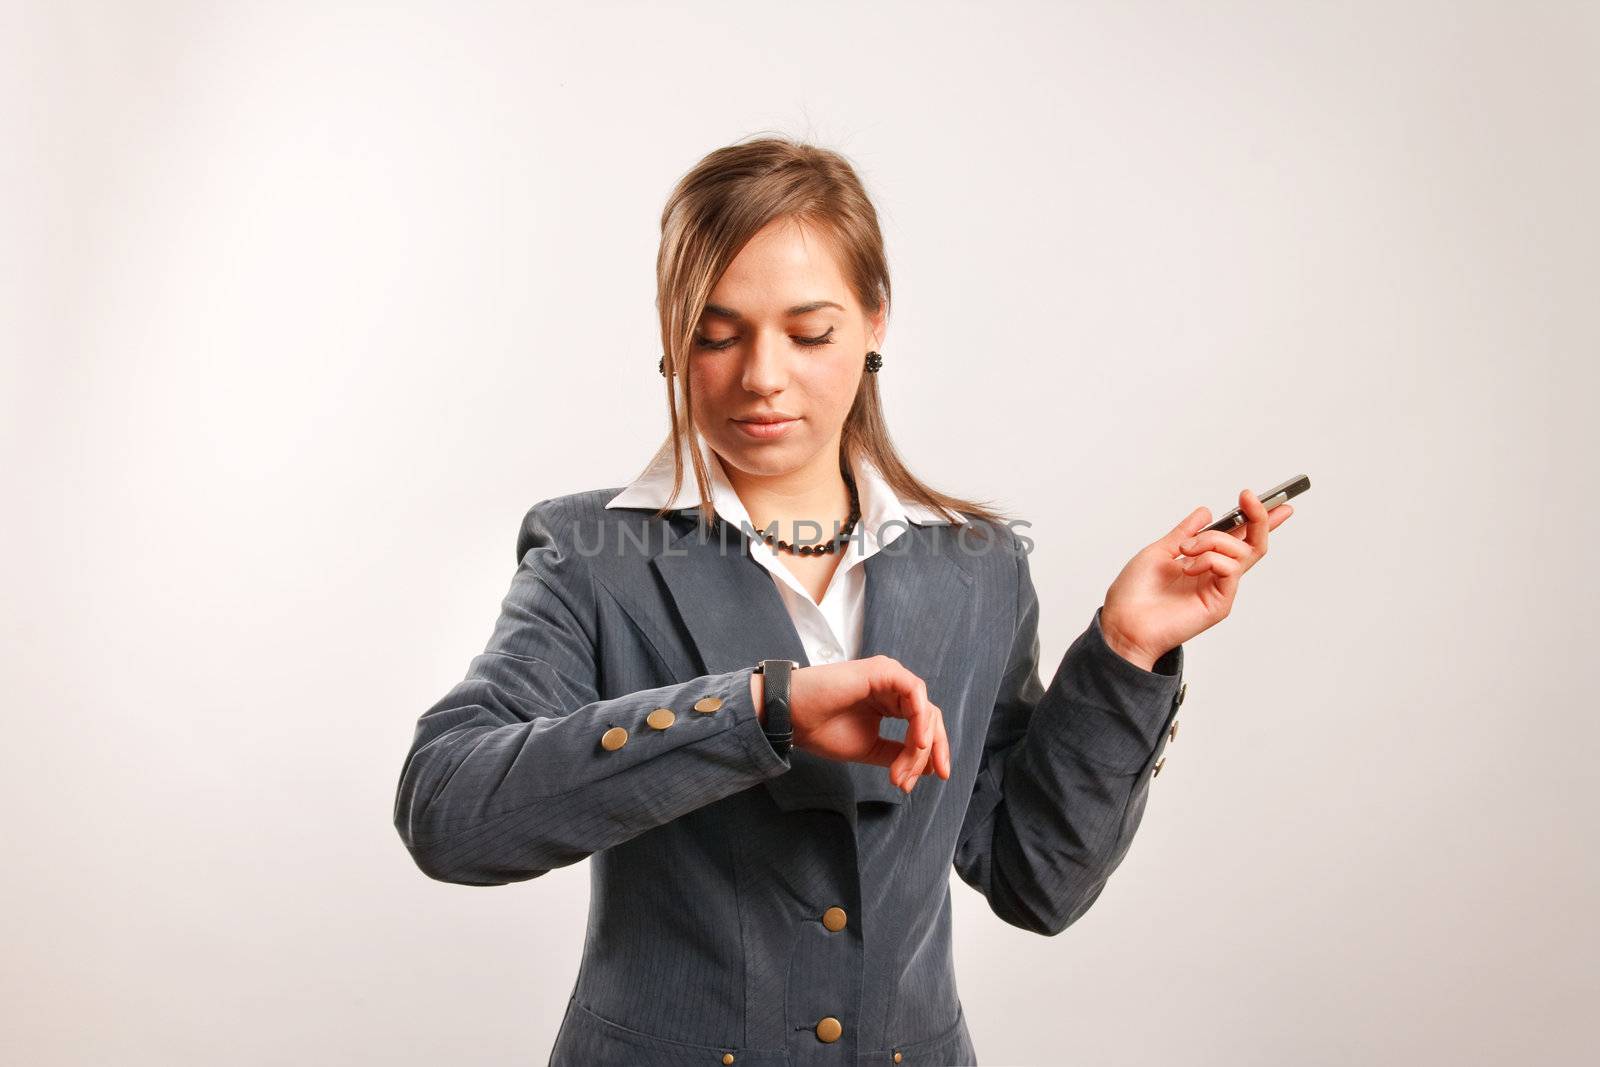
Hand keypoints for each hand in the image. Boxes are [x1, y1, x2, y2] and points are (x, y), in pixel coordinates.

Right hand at [753, 656, 950, 793]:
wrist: (795, 718)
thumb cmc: (823, 729)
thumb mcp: (871, 748)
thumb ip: (899, 753)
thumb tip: (929, 767)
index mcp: (890, 703)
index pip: (924, 725)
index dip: (932, 753)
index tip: (935, 778)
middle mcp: (893, 688)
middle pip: (930, 718)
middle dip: (932, 751)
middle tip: (920, 779)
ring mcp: (889, 677)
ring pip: (925, 709)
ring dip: (920, 744)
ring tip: (902, 770)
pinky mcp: (883, 670)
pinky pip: (915, 691)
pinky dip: (920, 717)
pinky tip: (916, 742)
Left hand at [1099, 488, 1293, 668]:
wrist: (1123, 622)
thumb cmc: (1134, 593)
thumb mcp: (1159, 551)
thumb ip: (1185, 532)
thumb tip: (1206, 512)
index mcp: (1202, 562)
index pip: (1239, 538)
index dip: (1259, 520)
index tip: (1276, 501)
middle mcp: (1216, 575)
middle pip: (1254, 544)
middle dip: (1259, 518)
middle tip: (1249, 498)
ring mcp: (1220, 588)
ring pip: (1242, 551)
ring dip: (1213, 541)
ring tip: (1185, 550)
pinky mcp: (1221, 602)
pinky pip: (1230, 568)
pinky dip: (1210, 559)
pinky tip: (1188, 568)